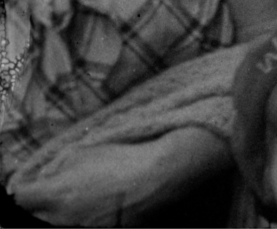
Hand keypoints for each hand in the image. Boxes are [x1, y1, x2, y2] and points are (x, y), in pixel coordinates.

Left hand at [10, 127, 229, 226]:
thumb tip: (45, 179)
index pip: (20, 198)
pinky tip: (93, 208)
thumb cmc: (123, 159)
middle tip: (52, 196)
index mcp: (56, 194)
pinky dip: (79, 218)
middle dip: (39, 206)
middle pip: (33, 217)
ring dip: (57, 213)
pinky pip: (78, 226)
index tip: (31, 189)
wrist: (160, 176)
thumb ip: (57, 167)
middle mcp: (62, 218)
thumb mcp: (85, 152)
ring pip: (54, 223)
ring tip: (77, 200)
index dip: (24, 192)